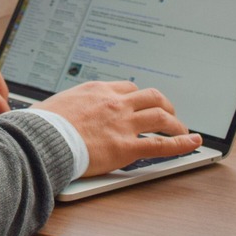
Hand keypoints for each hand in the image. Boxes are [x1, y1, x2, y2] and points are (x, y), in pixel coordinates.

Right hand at [38, 81, 201, 176]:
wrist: (42, 139)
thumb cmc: (41, 125)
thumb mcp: (53, 104)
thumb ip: (65, 106)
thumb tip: (53, 112)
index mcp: (97, 90)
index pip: (127, 88)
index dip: (138, 97)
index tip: (141, 103)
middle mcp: (114, 103)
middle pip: (150, 97)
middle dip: (164, 104)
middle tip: (168, 113)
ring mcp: (122, 124)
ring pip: (160, 117)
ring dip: (175, 123)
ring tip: (183, 130)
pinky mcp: (126, 147)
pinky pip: (162, 144)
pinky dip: (182, 143)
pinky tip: (194, 143)